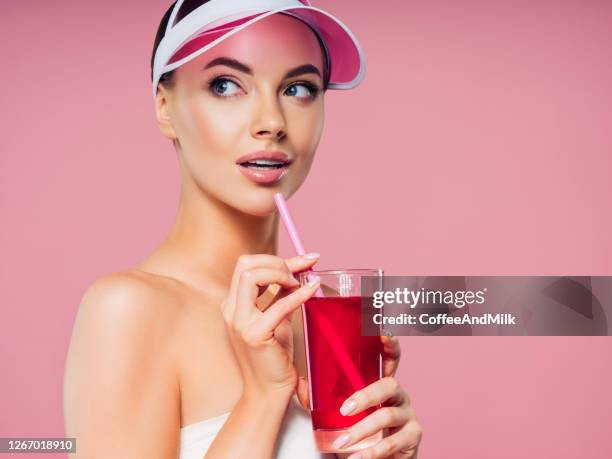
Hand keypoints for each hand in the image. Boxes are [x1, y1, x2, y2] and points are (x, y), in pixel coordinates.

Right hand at [221, 253, 320, 397]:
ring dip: (281, 272)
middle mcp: (230, 309)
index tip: (304, 260)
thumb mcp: (277, 317)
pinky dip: (298, 294)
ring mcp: (239, 321)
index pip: (248, 266)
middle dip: (277, 262)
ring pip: (251, 276)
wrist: (268, 390)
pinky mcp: (254, 334)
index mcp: (233, 303)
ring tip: (300, 283)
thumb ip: (281, 293)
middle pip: (245, 265)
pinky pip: (278, 304)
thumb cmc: (273, 355)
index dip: (276, 259)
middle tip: (300, 272)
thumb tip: (299, 269)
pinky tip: (312, 291)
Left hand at [334, 336, 421, 458]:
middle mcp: (400, 395)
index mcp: (383, 384)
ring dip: (362, 430)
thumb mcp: (345, 413)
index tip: (382, 332)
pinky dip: (371, 452)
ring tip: (342, 442)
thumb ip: (327, 399)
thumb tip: (304, 384)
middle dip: (366, 395)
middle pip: (389, 385)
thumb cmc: (362, 432)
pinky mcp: (412, 437)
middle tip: (345, 409)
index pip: (391, 358)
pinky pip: (392, 442)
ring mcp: (408, 415)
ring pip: (387, 415)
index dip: (389, 344)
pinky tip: (357, 458)